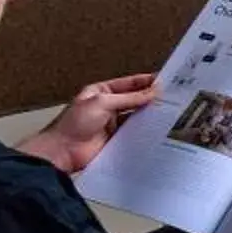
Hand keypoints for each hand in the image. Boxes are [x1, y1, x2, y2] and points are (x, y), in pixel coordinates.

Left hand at [19, 74, 159, 175]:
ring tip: (166, 112)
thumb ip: (129, 98)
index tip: (163, 81)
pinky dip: (142, 131)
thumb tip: (151, 91)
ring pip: (134, 117)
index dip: (144, 82)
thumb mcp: (102, 103)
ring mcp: (110, 124)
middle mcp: (106, 107)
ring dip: (147, 115)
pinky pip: (132, 133)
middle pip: (133, 100)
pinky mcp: (114, 140)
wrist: (62, 152)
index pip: (127, 84)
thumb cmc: (74, 123)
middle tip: (169, 96)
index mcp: (100, 92)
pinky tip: (154, 129)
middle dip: (149, 98)